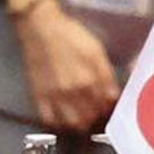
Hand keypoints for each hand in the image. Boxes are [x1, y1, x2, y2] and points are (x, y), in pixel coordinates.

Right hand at [13, 1, 120, 132]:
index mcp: (92, 79)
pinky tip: (63, 119)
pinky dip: (58, 124)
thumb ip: (107, 76)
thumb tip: (114, 96)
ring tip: (83, 118)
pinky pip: (49, 119)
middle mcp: (74, 91)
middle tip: (97, 113)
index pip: (107, 105)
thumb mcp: (97, 52)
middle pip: (91, 116)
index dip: (110, 108)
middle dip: (98, 117)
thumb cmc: (71, 36)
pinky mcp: (38, 95)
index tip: (109, 106)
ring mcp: (55, 95)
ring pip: (72, 123)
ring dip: (80, 124)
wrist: (41, 28)